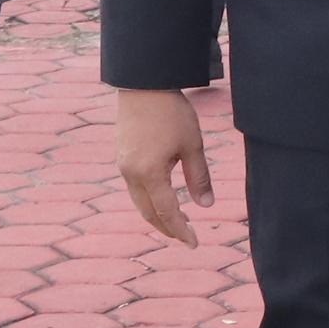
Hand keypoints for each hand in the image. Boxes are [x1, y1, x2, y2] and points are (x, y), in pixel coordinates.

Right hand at [116, 88, 217, 240]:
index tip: (195, 243)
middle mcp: (131, 174)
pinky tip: (162, 198)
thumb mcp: (192, 145)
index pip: (167, 212)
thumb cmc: (171, 112)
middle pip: (148, 213)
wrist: (143, 84)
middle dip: (168, 228)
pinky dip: (149, 200)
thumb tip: (206, 205)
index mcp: (150, 174)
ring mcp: (123, 166)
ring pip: (139, 202)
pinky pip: (134, 188)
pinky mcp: (122, 156)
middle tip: (186, 238)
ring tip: (178, 222)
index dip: (181, 230)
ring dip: (157, 215)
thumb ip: (198, 177)